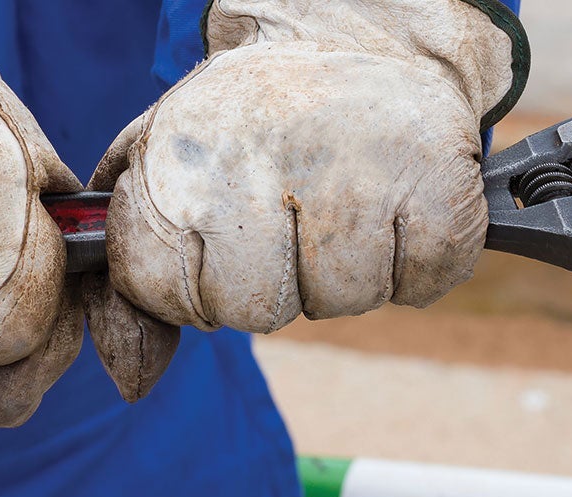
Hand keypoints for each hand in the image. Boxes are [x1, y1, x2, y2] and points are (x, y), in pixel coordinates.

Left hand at [100, 0, 527, 332]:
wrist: (357, 39)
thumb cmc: (248, 127)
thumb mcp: (164, 173)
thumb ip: (135, 280)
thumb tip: (133, 381)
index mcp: (183, 158)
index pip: (162, 290)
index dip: (190, 284)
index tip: (214, 240)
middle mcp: (264, 160)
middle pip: (256, 311)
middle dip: (272, 285)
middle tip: (289, 221)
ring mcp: (357, 171)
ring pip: (343, 302)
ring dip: (346, 274)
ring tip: (342, 205)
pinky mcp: (437, 182)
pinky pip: (419, 284)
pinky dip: (413, 264)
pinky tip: (394, 209)